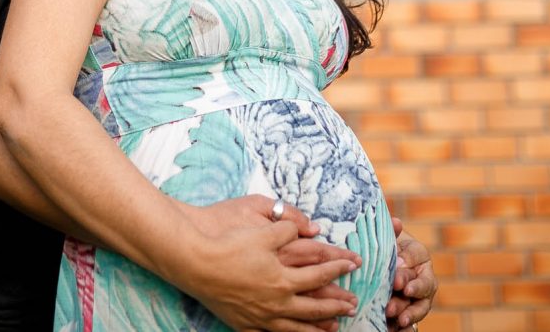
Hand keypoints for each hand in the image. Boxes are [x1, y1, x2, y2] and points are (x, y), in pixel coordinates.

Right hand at [167, 195, 360, 331]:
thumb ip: (288, 227)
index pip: (320, 273)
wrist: (194, 263)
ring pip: (297, 328)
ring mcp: (260, 317)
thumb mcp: (262, 228)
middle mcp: (276, 302)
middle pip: (315, 308)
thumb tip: (308, 228)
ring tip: (333, 328)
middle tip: (353, 304)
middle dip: (337, 305)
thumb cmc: (228, 243)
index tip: (355, 264)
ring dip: (318, 327)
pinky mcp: (244, 324)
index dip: (340, 267)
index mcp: (283, 277)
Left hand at [384, 217, 436, 328]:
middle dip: (411, 289)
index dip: (409, 262)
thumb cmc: (383, 250)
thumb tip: (395, 222)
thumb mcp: (386, 239)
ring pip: (420, 306)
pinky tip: (397, 330)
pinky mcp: (412, 314)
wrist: (377, 268)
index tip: (398, 269)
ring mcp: (420, 298)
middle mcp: (424, 277)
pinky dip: (407, 327)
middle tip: (397, 292)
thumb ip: (390, 231)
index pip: (418, 256)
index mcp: (419, 255)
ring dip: (410, 313)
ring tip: (399, 318)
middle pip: (423, 284)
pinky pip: (413, 322)